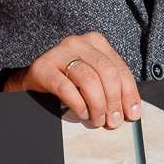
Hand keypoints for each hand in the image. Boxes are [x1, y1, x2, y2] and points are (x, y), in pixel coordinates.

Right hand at [5, 33, 141, 129]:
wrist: (31, 79)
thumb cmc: (66, 79)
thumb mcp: (91, 77)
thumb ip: (110, 86)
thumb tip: (130, 109)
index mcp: (95, 42)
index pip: (120, 68)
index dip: (129, 94)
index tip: (132, 113)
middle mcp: (78, 43)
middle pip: (107, 73)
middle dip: (114, 101)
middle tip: (113, 121)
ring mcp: (59, 53)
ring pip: (89, 79)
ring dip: (97, 105)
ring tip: (97, 120)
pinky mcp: (43, 67)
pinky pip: (66, 88)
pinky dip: (78, 104)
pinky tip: (82, 113)